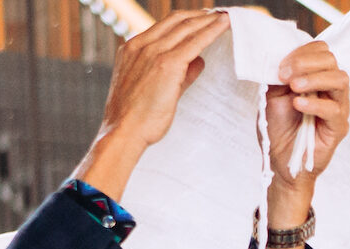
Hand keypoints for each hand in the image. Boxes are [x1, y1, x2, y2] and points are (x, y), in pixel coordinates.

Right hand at [73, 10, 229, 199]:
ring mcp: (153, 52)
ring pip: (186, 27)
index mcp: (132, 49)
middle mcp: (141, 45)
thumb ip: (179, 74)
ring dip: (208, 20)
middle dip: (199, 16)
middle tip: (217, 15)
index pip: (163, 26)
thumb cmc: (136, 118)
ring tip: (225, 17)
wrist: (123, 132)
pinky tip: (224, 25)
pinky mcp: (167, 63)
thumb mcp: (156, 89)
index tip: (201, 19)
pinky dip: (211, 30)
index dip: (185, 21)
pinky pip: (195, 41)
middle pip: (176, 21)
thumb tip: (199, 61)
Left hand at [263, 42, 349, 215]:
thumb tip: (281, 56)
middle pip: (332, 61)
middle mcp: (330, 89)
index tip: (281, 64)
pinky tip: (298, 105)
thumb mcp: (273, 94)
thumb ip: (279, 76)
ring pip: (339, 80)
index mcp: (316, 78)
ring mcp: (338, 107)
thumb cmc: (279, 129)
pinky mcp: (338, 127)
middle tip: (285, 74)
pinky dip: (314, 104)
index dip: (302, 52)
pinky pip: (333, 109)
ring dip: (314, 79)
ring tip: (294, 87)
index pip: (320, 52)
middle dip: (306, 62)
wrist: (280, 160)